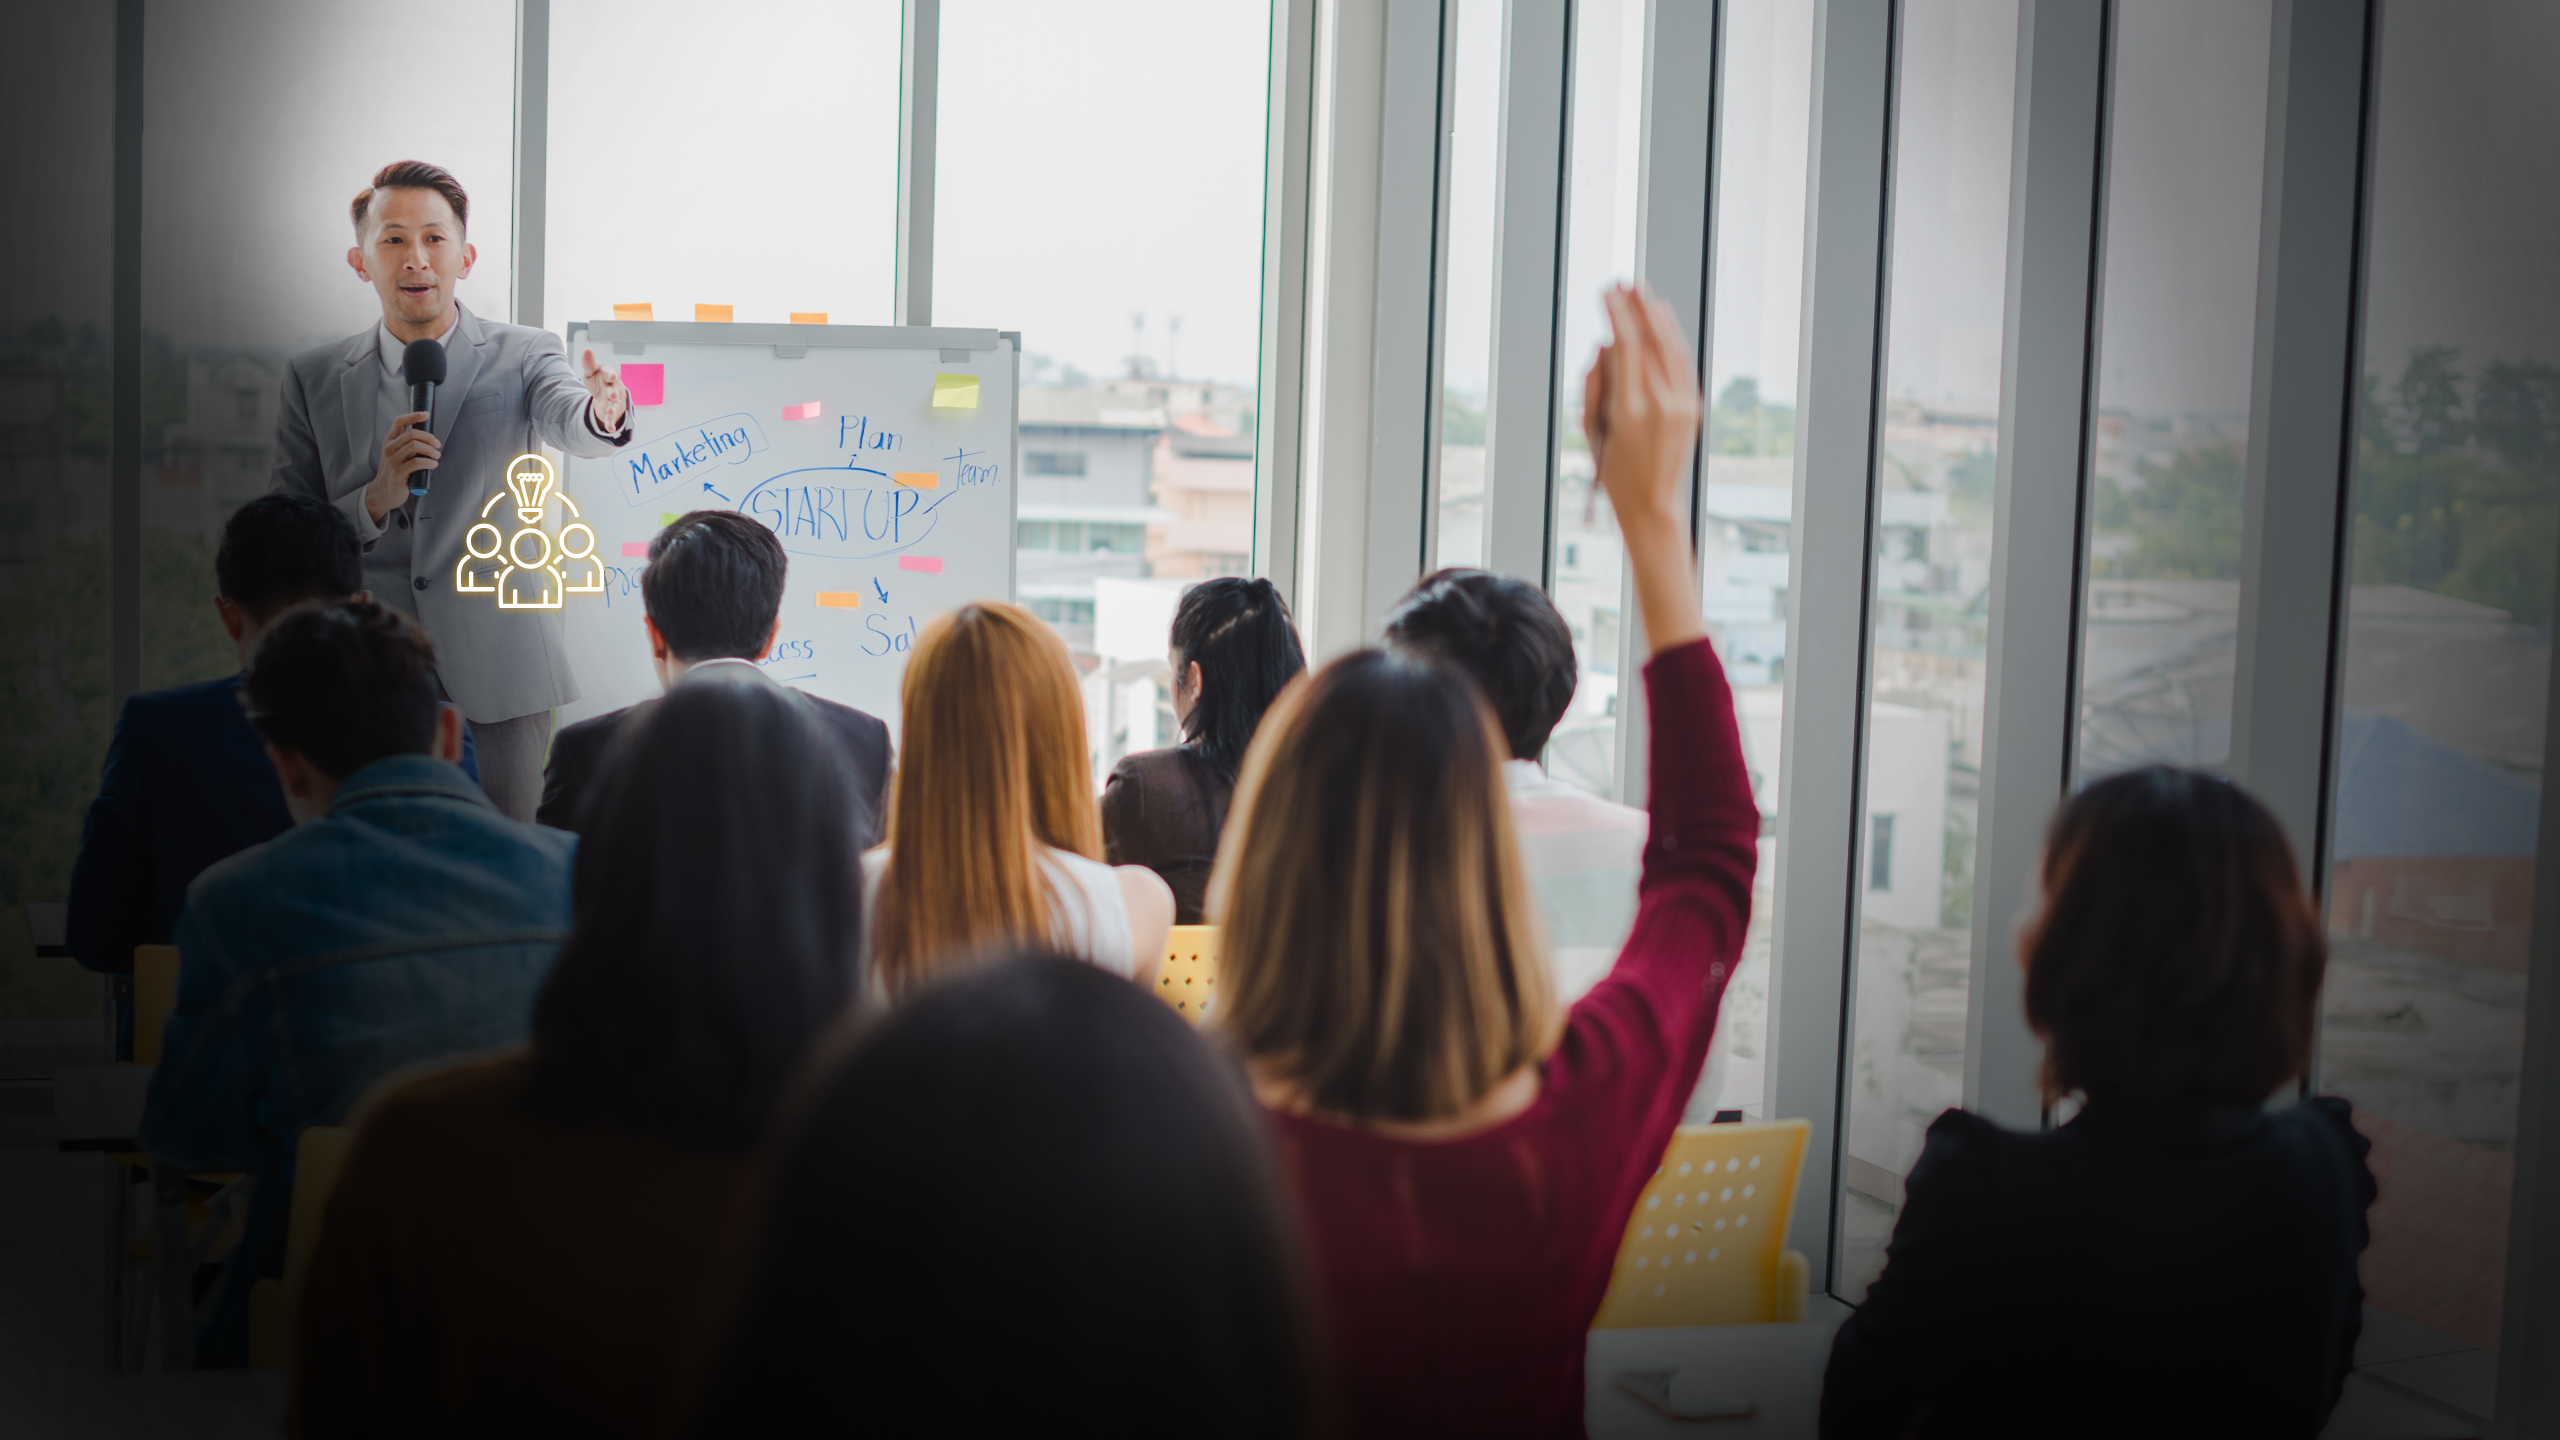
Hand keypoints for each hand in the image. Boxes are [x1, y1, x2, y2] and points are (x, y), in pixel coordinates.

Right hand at [365, 411, 439, 522]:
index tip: (426, 414)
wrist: (383, 493)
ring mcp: (393, 461)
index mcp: (389, 441)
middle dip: (429, 437)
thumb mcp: (396, 455)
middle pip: (412, 433)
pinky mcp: (398, 473)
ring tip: (436, 456)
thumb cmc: (394, 473)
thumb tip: (428, 438)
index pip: (399, 422)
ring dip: (431, 450)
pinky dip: (429, 462)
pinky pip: (417, 463)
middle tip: (437, 444)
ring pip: (415, 446)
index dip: (414, 416)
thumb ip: (407, 446)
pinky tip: (433, 465)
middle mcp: (389, 449)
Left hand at [580, 348, 627, 432]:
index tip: (611, 376)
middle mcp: (615, 388)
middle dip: (614, 391)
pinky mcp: (612, 411)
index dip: (611, 375)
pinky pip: (612, 418)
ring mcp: (615, 401)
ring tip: (610, 411)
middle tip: (612, 393)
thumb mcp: (592, 371)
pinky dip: (611, 423)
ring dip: (613, 408)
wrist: (605, 395)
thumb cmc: (599, 380)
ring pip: (615, 404)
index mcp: (609, 376)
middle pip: (615, 389)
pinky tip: (610, 429)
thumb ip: (589, 363)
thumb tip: (588, 349)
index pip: (610, 374)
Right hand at [1585, 284, 1708, 654]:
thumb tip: (1606, 346)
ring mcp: (1681, 406)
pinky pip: (1682, 366)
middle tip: (1623, 283)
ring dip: (1658, 318)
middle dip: (1636, 308)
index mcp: (1630, 411)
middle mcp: (1660, 404)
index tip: (1606, 294)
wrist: (1650, 506)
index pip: (1625, 346)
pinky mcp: (1692, 410)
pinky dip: (1672, 341)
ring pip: (1671, 349)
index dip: (1617, 315)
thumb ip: (1595, 385)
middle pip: (1651, 341)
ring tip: (1645, 294)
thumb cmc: (1612, 470)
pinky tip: (1663, 325)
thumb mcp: (1592, 430)